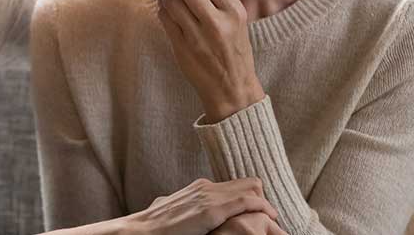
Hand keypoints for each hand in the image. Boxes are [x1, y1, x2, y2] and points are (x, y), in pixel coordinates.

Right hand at [128, 178, 277, 234]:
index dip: (252, 197)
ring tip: (272, 218)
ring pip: (251, 188)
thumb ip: (186, 208)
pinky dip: (263, 208)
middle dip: (262, 198)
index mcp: (200, 187)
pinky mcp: (210, 210)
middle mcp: (206, 187)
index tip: (259, 212)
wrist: (141, 231)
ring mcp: (209, 196)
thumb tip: (181, 211)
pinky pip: (246, 202)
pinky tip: (271, 217)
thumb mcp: (173, 211)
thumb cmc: (155, 227)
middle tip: (270, 216)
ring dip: (265, 203)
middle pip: (249, 183)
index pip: (237, 185)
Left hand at [157, 0, 263, 122]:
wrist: (233, 89)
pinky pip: (165, 20)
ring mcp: (197, 36)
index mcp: (234, 10)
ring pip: (172, 2)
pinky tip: (164, 6)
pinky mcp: (182, 48)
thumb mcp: (237, 20)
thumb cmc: (234, 50)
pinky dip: (162, 9)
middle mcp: (217, 22)